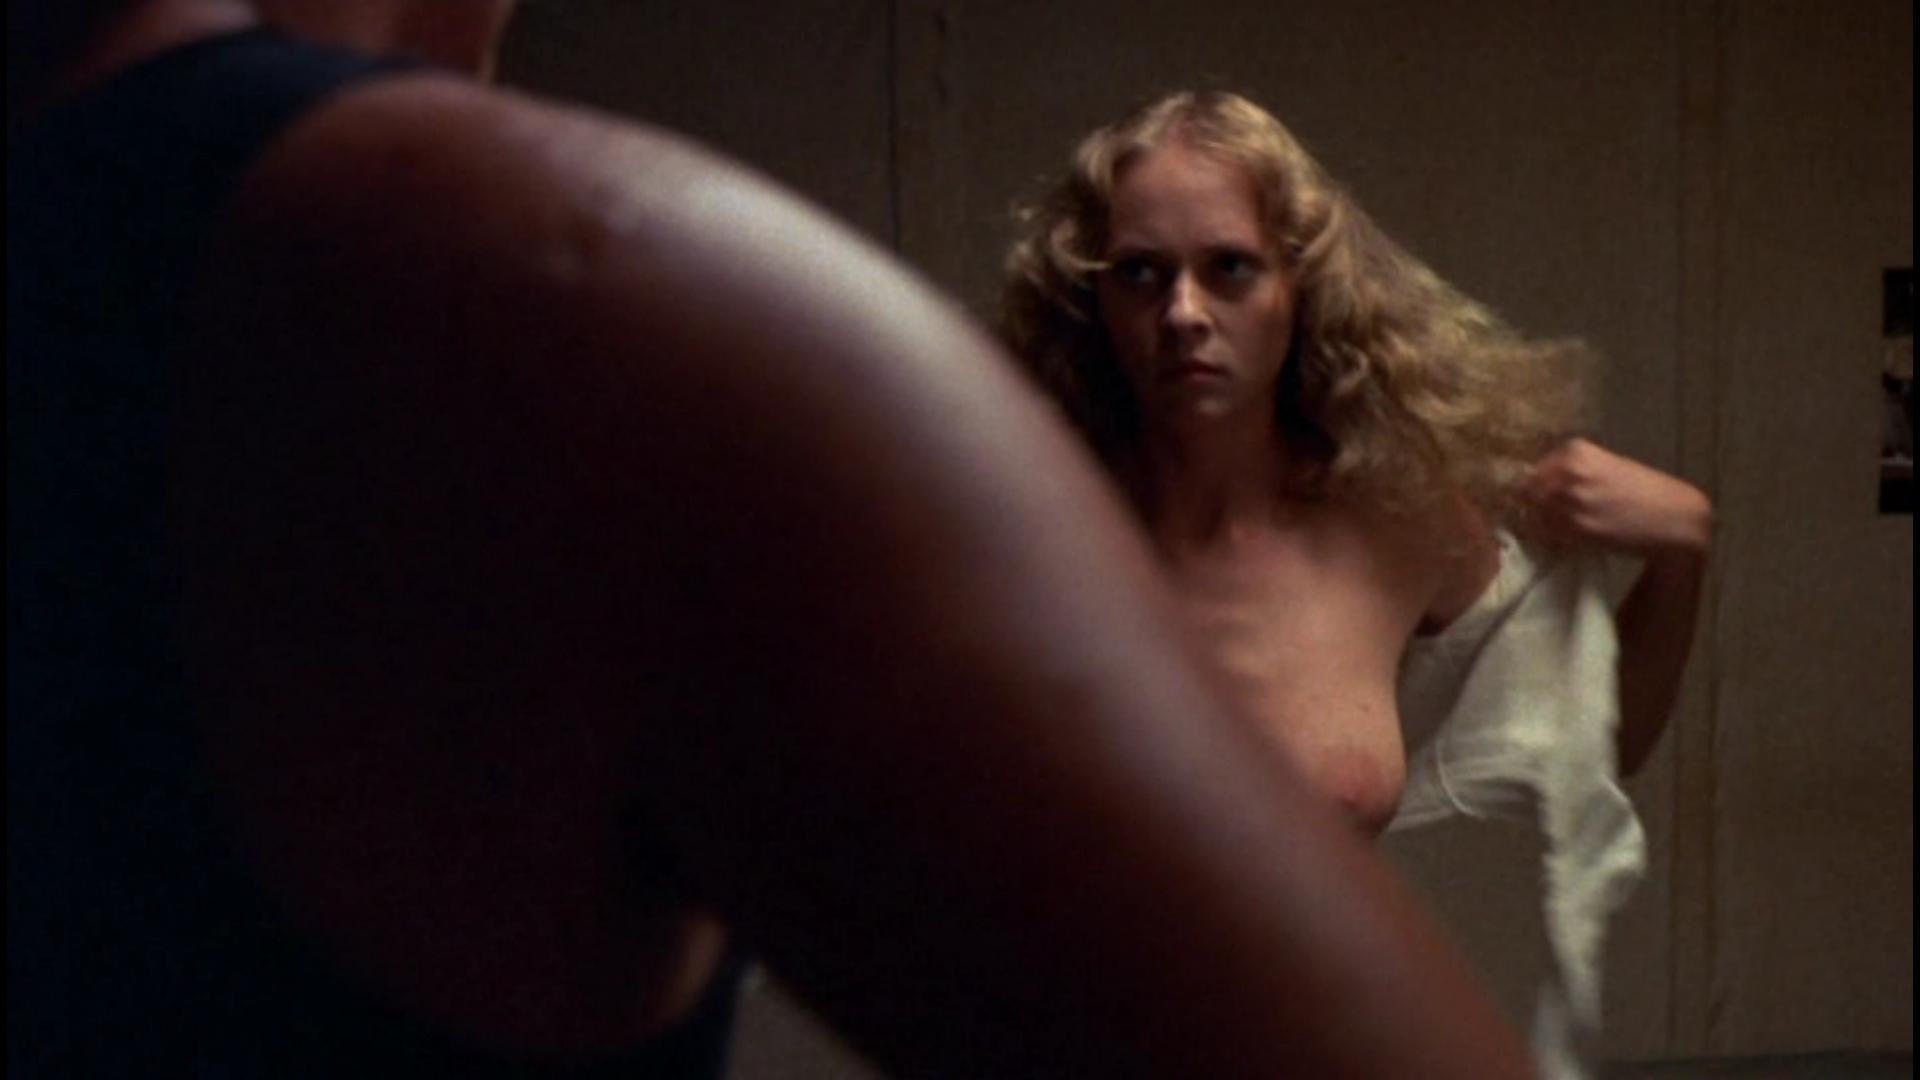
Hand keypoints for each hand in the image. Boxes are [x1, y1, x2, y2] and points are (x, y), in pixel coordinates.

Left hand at [1524, 438, 1712, 559]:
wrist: (1677, 519)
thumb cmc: (1647, 492)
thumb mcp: (1609, 466)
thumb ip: (1576, 470)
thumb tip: (1541, 481)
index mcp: (1576, 451)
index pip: (1535, 468)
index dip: (1537, 486)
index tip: (1543, 497)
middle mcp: (1570, 472)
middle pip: (1528, 491)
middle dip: (1534, 505)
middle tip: (1549, 517)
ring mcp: (1571, 501)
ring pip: (1534, 514)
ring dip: (1541, 523)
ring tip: (1560, 529)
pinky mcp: (1577, 529)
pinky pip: (1546, 534)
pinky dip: (1551, 538)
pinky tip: (1568, 539)